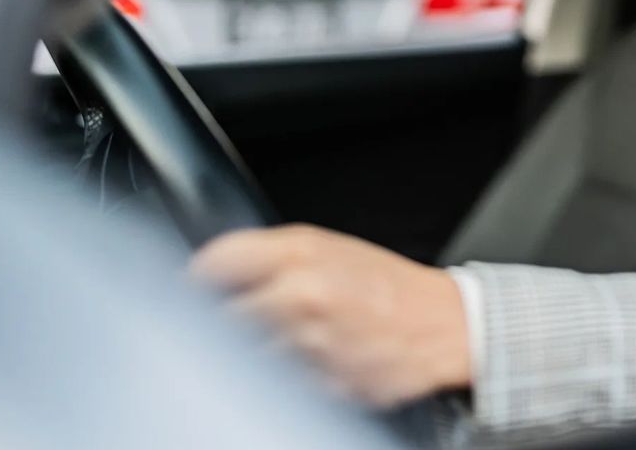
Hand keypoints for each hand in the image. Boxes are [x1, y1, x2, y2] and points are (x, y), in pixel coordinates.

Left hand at [190, 224, 470, 405]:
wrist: (447, 325)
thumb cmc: (387, 286)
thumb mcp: (333, 249)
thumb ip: (272, 257)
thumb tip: (211, 273)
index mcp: (302, 253)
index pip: (217, 262)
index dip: (197, 277)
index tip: (188, 290)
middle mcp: (303, 295)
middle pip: (219, 317)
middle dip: (219, 322)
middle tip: (229, 324)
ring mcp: (311, 344)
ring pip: (244, 358)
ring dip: (250, 356)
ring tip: (280, 346)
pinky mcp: (322, 384)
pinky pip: (277, 386)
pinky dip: (280, 380)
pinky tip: (300, 368)